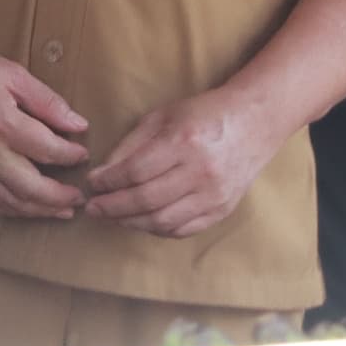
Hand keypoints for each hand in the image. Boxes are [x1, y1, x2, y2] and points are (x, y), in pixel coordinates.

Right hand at [0, 31, 90, 220]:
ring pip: (9, 203)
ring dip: (39, 211)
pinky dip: (9, 210)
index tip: (81, 154)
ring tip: (60, 210)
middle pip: (32, 189)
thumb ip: (47, 101)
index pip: (49, 150)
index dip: (71, 155)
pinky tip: (23, 208)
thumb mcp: (10, 73)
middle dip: (61, 197)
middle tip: (78, 196)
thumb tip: (78, 125)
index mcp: (1, 122)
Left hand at [83, 87, 288, 238]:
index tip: (91, 183)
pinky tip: (141, 221)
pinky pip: (183, 230)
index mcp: (183, 142)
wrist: (254, 124)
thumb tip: (104, 173)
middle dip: (112, 207)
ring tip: (111, 216)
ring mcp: (214, 195)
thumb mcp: (162, 117)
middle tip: (92, 208)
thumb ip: (131, 144)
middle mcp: (201, 172)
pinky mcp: (222, 210)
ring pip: (163, 221)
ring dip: (130, 222)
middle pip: (146, 200)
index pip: (136, 171)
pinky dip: (157, 229)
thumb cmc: (203, 114)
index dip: (109, 181)